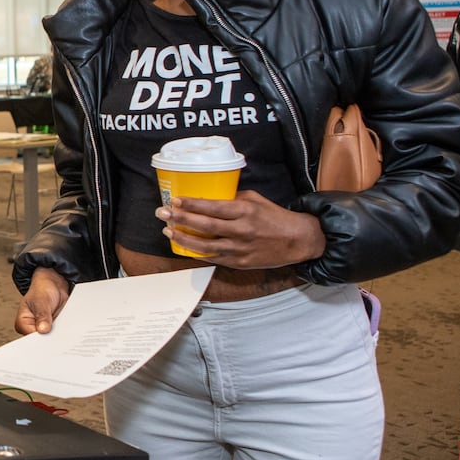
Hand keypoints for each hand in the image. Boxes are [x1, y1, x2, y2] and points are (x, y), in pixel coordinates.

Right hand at [16, 268, 70, 334]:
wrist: (54, 284)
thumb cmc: (42, 289)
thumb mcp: (41, 300)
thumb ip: (42, 315)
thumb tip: (43, 330)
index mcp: (23, 322)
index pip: (30, 337)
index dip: (41, 338)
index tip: (49, 334)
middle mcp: (32, 328)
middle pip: (41, 340)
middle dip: (50, 337)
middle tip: (58, 332)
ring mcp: (43, 329)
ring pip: (51, 338)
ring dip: (58, 335)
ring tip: (64, 328)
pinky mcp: (53, 328)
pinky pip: (59, 334)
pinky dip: (64, 332)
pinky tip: (68, 328)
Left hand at [154, 189, 325, 268]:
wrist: (296, 240)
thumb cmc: (274, 217)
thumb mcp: (254, 200)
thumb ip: (232, 199)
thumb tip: (207, 196)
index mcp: (245, 211)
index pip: (213, 207)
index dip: (192, 204)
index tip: (176, 200)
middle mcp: (241, 230)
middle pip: (205, 225)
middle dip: (181, 219)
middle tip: (163, 213)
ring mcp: (240, 248)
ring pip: (205, 245)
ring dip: (183, 238)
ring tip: (168, 230)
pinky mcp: (240, 262)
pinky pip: (213, 258)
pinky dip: (197, 253)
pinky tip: (184, 247)